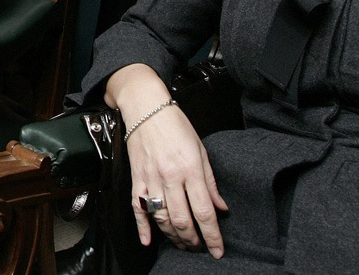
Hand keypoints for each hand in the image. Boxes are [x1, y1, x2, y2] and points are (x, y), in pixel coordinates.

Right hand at [107, 64, 226, 257]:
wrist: (146, 108)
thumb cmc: (176, 124)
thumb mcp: (201, 150)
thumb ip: (210, 182)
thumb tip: (221, 207)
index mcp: (190, 169)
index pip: (204, 211)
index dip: (213, 235)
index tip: (218, 250)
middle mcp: (170, 177)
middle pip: (182, 220)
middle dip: (193, 240)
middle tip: (200, 248)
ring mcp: (151, 178)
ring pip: (161, 218)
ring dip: (173, 237)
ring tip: (183, 243)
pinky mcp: (137, 178)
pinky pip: (138, 208)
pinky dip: (142, 227)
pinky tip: (148, 241)